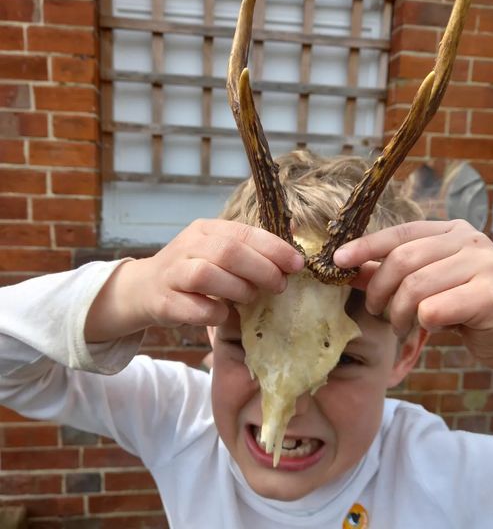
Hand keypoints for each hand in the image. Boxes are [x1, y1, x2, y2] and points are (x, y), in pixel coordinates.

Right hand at [86, 219, 303, 341]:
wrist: (144, 289)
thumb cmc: (192, 270)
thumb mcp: (218, 250)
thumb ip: (250, 246)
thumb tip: (297, 235)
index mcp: (206, 229)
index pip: (243, 232)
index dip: (274, 248)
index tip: (297, 264)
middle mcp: (187, 245)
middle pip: (228, 251)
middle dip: (261, 269)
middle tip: (280, 285)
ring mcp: (172, 272)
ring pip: (207, 274)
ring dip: (238, 289)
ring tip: (251, 298)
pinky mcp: (163, 301)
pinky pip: (193, 307)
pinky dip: (214, 312)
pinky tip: (224, 314)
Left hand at [334, 220, 492, 379]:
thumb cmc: (464, 307)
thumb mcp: (424, 285)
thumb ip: (388, 273)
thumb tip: (346, 267)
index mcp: (452, 230)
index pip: (400, 233)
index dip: (366, 245)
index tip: (338, 259)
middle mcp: (470, 240)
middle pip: (403, 260)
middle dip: (380, 290)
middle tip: (375, 311)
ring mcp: (485, 264)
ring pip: (416, 287)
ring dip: (398, 313)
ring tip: (400, 326)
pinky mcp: (492, 295)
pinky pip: (434, 309)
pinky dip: (422, 323)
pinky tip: (430, 327)